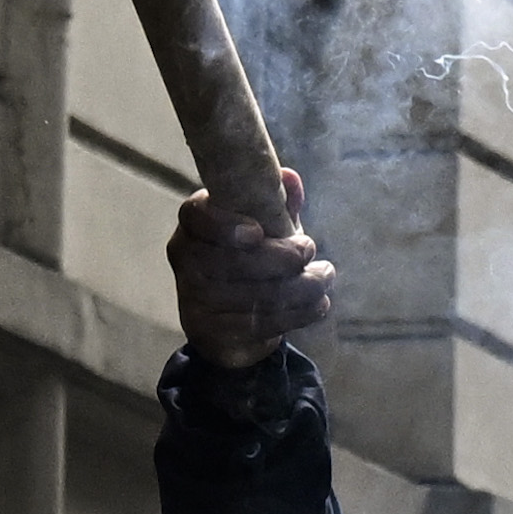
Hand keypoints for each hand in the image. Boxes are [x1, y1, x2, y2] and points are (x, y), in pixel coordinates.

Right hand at [168, 184, 334, 365]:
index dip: (224, 225)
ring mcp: (195, 300)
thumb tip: (290, 180)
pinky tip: (320, 303)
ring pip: (250, 296)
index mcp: (194, 225)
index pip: (196, 216)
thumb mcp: (265, 226)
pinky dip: (298, 313)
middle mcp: (186, 261)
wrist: (230, 323)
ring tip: (325, 276)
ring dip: (298, 287)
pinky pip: (259, 324)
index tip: (258, 232)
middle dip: (279, 257)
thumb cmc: (252, 257)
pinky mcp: (213, 333)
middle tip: (311, 248)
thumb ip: (275, 203)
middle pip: (229, 262)